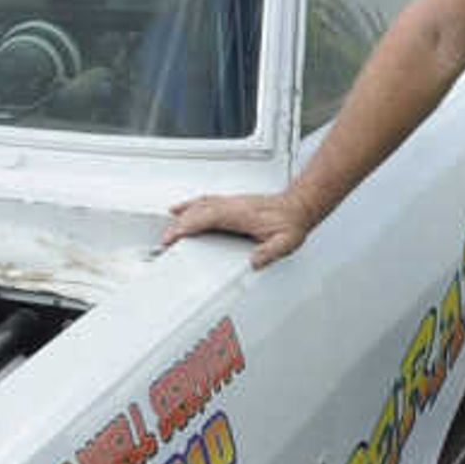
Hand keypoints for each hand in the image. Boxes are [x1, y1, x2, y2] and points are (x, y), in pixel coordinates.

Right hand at [160, 186, 319, 265]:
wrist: (299, 206)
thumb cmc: (292, 222)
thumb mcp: (285, 242)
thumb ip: (269, 253)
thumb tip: (253, 262)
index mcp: (240, 214)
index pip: (206, 217)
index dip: (186, 226)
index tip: (173, 236)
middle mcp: (233, 205)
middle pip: (197, 211)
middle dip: (178, 225)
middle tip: (165, 240)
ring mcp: (232, 202)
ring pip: (200, 204)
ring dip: (182, 214)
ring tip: (170, 227)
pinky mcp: (232, 203)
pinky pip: (206, 201)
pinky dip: (191, 206)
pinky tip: (185, 209)